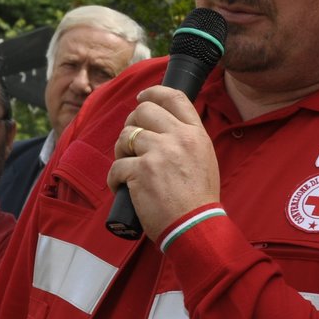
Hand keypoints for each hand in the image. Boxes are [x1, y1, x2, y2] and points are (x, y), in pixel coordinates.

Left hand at [105, 85, 219, 240]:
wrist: (195, 226)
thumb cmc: (198, 199)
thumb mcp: (204, 158)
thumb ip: (187, 140)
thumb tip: (162, 128)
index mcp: (195, 133)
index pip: (174, 97)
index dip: (153, 92)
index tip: (142, 98)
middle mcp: (178, 138)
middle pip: (144, 111)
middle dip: (131, 123)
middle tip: (130, 142)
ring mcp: (158, 153)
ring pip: (125, 136)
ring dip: (121, 151)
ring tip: (127, 168)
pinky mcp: (141, 171)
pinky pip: (116, 166)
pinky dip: (114, 179)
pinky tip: (120, 187)